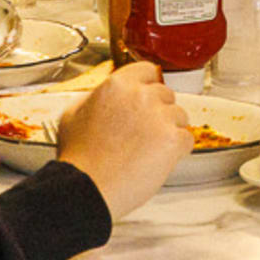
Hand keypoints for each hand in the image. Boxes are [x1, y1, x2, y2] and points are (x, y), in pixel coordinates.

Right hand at [55, 62, 190, 218]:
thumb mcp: (73, 115)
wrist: (87, 189)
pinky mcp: (173, 139)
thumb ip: (95, 98)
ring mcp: (159, 117)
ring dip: (168, 131)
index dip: (147, 86)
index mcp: (117, 85)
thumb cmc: (79, 159)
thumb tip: (105, 96)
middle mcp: (141, 96)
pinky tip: (157, 161)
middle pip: (166, 95)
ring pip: (180, 116)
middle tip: (142, 134)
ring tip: (146, 151)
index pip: (147, 70)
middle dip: (158, 112)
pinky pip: (186, 139)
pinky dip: (177, 151)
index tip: (145, 99)